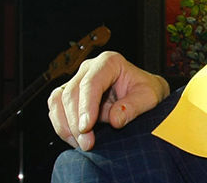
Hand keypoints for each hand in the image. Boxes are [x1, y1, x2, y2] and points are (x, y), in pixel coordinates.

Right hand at [47, 51, 169, 150]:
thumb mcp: (150, 97)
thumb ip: (135, 106)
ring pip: (58, 101)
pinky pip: (56, 110)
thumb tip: (116, 118)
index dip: (86, 106)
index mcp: (109, 62)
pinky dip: (62, 127)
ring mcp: (77, 81)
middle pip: (71, 93)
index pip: (91, 83)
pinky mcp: (69, 96)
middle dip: (75, 121)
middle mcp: (90, 69)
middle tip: (87, 143)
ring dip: (65, 125)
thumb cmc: (146, 91)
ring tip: (81, 144)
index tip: (86, 127)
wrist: (143, 95)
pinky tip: (75, 140)